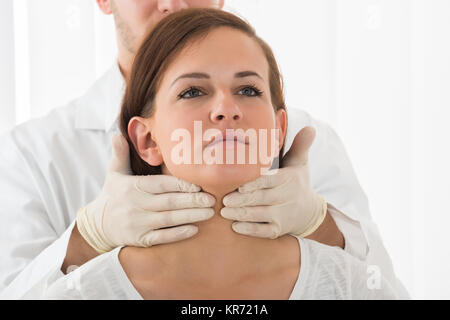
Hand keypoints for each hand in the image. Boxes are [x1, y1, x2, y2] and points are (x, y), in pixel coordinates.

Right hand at [76, 134, 214, 252]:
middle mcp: (135, 205)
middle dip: (192, 201)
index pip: (160, 184)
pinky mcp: (140, 239)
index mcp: (132, 186)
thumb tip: (116, 134)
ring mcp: (137, 224)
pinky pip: (161, 237)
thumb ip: (119, 153)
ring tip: (209, 212)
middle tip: (211, 199)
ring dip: (191, 216)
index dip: (180, 184)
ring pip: (168, 220)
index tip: (198, 184)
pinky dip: (178, 234)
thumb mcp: (114, 172)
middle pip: (168, 202)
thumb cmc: (113, 195)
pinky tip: (194, 229)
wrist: (98, 225)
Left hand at [220, 127, 326, 238]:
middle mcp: (287, 198)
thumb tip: (310, 128)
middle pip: (262, 199)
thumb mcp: (300, 164)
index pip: (270, 181)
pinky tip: (235, 226)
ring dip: (241, 215)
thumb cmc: (297, 183)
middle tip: (225, 200)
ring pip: (260, 216)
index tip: (239, 186)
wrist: (309, 211)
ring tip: (224, 212)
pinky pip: (263, 231)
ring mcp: (283, 216)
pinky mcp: (279, 230)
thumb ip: (300, 146)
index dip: (255, 184)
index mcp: (288, 180)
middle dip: (242, 200)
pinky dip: (249, 230)